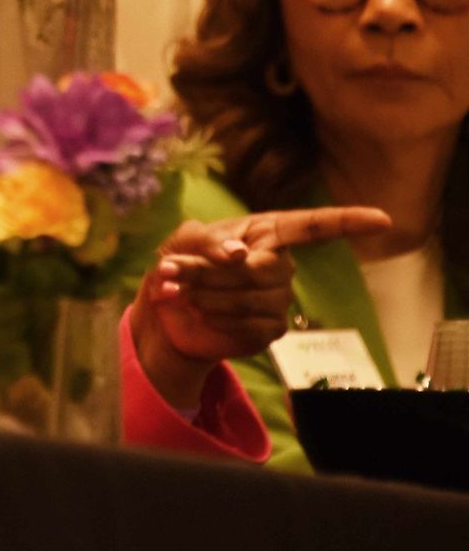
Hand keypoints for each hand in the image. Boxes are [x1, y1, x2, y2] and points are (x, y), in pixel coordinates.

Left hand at [130, 205, 390, 408]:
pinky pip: (250, 325)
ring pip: (252, 298)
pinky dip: (216, 317)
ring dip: (206, 294)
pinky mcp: (269, 331)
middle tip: (173, 269)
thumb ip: (207, 241)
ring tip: (179, 290)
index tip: (382, 220)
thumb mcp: (182, 241)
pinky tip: (199, 312)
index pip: (312, 226)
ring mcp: (278, 300)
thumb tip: (240, 253)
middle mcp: (280, 265)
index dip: (347, 222)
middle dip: (210, 271)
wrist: (167, 311)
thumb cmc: (179, 263)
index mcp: (266, 233)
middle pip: (261, 270)